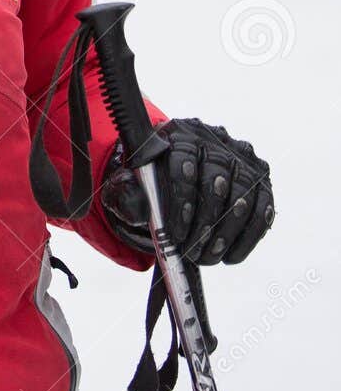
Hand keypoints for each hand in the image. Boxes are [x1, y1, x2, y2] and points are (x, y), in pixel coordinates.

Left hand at [101, 117, 274, 264]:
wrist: (173, 180)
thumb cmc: (150, 183)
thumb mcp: (129, 186)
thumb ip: (128, 194)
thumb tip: (139, 209)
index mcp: (179, 133)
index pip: (183, 160)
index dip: (180, 200)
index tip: (174, 234)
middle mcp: (214, 138)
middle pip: (217, 178)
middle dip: (205, 222)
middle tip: (192, 252)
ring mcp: (242, 157)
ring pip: (243, 194)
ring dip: (226, 232)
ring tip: (207, 258)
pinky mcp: (261, 178)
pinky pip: (263, 207)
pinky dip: (248, 236)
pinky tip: (231, 257)